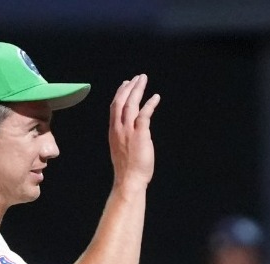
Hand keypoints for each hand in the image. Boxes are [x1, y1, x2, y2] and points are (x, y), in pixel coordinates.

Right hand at [109, 74, 159, 189]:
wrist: (129, 180)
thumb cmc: (127, 169)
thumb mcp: (121, 148)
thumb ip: (124, 137)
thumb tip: (132, 132)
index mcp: (113, 130)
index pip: (115, 107)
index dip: (120, 93)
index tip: (126, 84)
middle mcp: (118, 128)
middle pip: (121, 101)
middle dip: (129, 87)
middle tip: (137, 78)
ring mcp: (128, 131)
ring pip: (131, 104)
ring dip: (138, 90)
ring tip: (143, 79)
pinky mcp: (140, 135)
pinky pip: (144, 114)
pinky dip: (150, 104)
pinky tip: (156, 97)